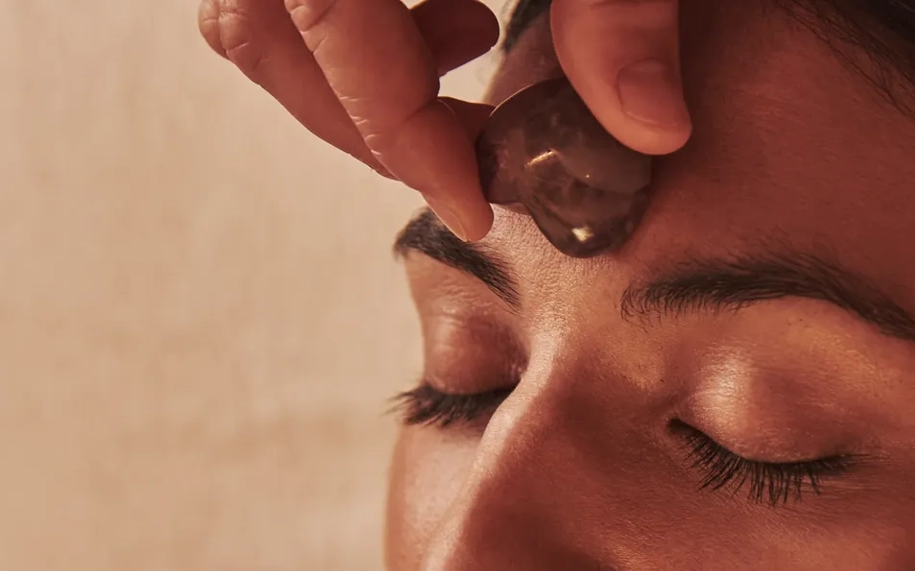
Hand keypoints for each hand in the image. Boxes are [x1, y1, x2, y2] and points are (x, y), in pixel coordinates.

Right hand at [198, 0, 689, 240]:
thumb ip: (621, 10)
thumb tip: (652, 134)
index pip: (324, 25)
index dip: (401, 132)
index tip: (476, 207)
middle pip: (261, 30)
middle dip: (369, 119)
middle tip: (474, 158)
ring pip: (261, 14)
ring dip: (358, 70)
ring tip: (471, 57)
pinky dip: (361, 24)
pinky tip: (460, 15)